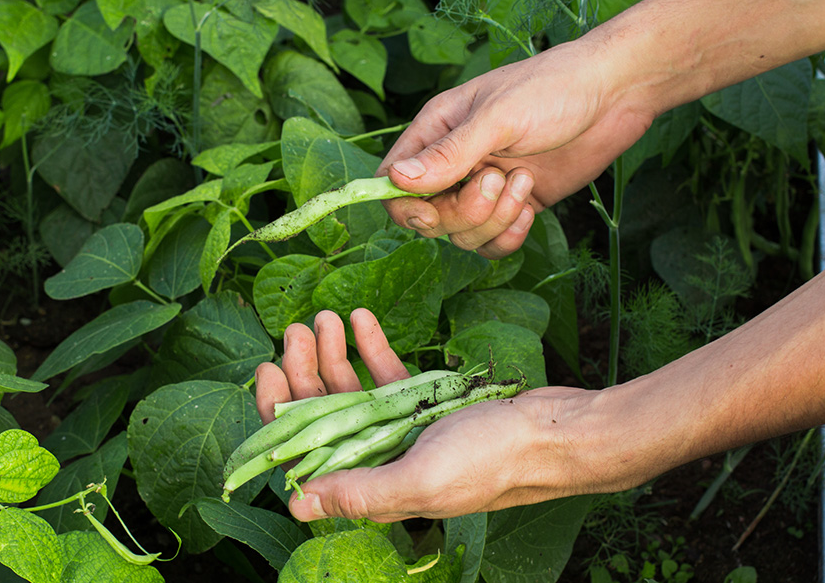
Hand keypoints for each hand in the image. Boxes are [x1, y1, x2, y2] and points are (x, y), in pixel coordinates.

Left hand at [254, 309, 594, 522]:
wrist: (557, 433)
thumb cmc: (493, 461)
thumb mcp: (420, 480)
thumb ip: (358, 493)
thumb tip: (296, 507)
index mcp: (373, 487)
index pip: (306, 454)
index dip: (278, 415)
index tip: (267, 370)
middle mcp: (381, 460)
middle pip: (324, 415)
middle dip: (304, 372)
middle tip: (298, 329)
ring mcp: (404, 429)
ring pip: (353, 390)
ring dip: (334, 354)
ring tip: (325, 317)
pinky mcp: (428, 404)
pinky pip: (389, 376)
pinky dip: (372, 348)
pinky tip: (363, 318)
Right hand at [380, 40, 654, 257]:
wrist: (616, 93)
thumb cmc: (553, 88)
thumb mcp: (498, 117)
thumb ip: (449, 154)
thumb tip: (397, 181)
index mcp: (437, 132)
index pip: (393, 181)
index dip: (404, 205)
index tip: (432, 210)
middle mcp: (455, 163)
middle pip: (429, 217)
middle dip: (462, 212)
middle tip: (496, 180)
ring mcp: (485, 187)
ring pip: (462, 235)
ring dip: (494, 220)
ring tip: (524, 182)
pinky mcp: (515, 206)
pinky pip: (492, 243)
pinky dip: (509, 236)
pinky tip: (531, 208)